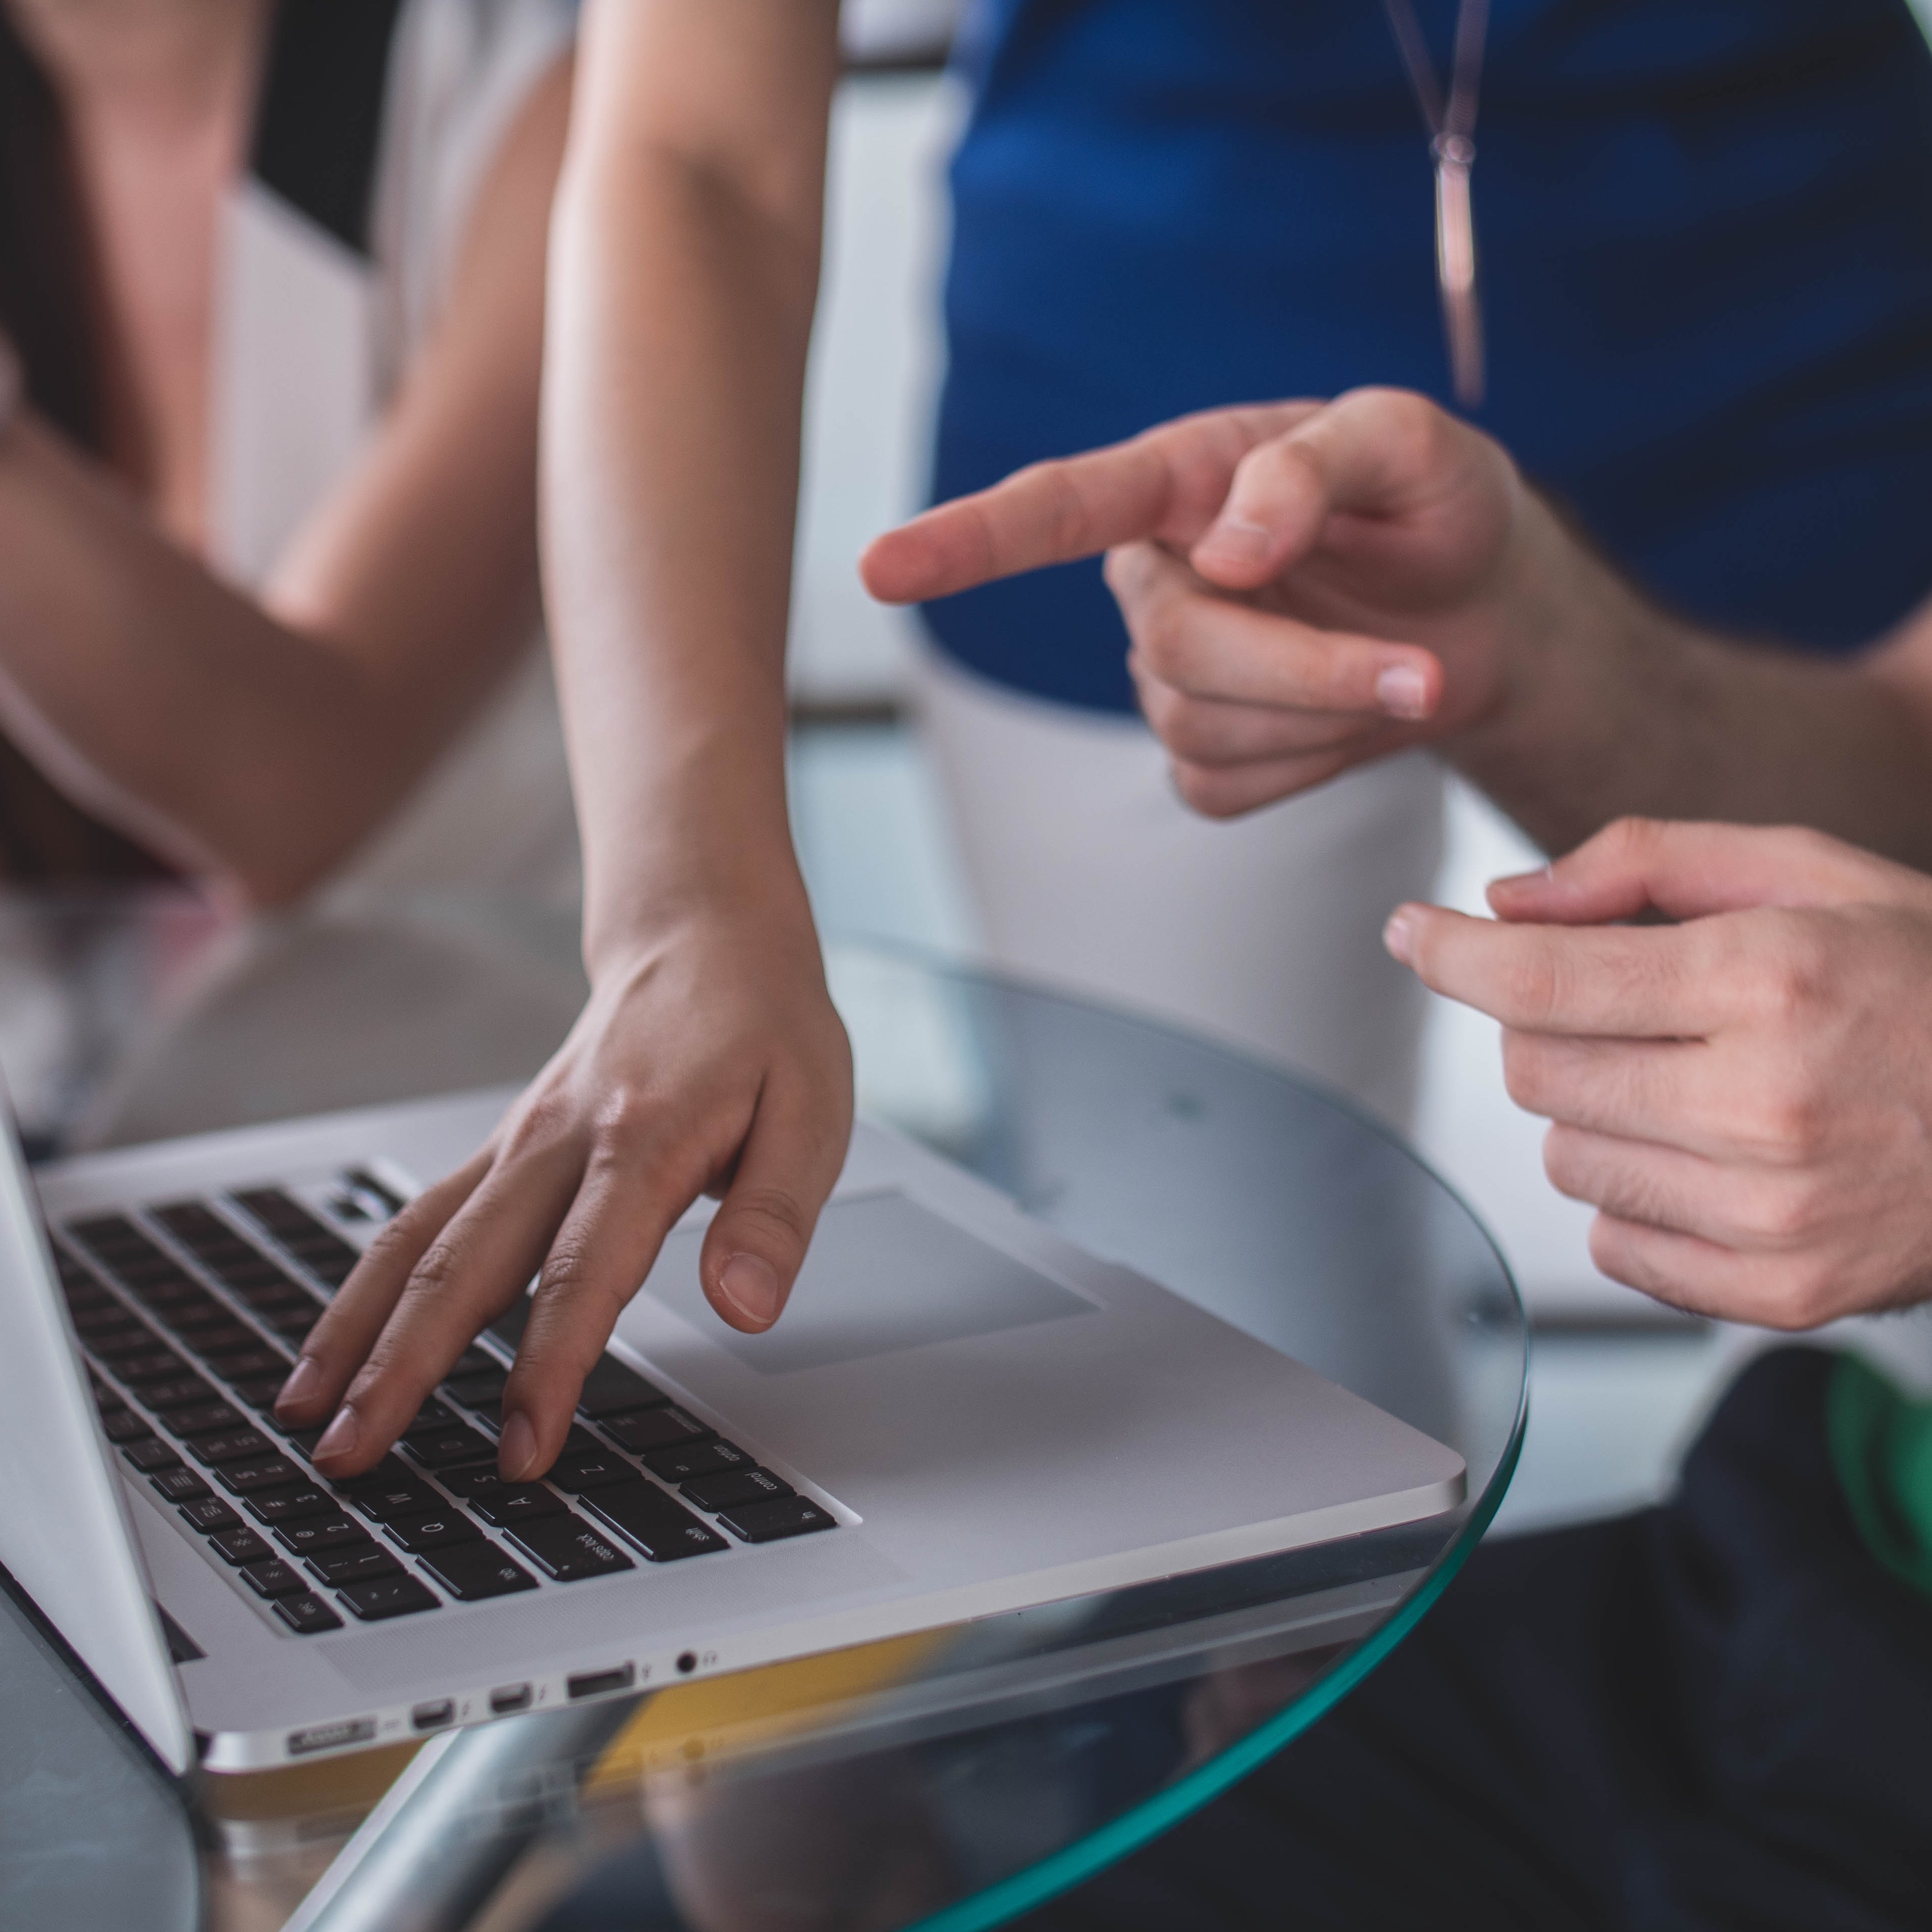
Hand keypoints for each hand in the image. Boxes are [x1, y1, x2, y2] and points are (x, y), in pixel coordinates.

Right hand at [276, 907, 853, 1479]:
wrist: (704, 935)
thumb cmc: (764, 1028)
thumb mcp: (813, 1111)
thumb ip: (775, 1215)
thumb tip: (746, 1309)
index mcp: (644, 1139)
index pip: (584, 1271)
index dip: (549, 1365)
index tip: (522, 1448)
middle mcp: (560, 1141)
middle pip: (464, 1263)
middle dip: (402, 1368)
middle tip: (352, 1456)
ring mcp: (519, 1143)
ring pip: (418, 1241)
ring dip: (359, 1331)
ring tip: (305, 1415)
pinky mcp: (503, 1149)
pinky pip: (421, 1218)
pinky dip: (369, 1285)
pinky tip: (338, 1343)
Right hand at [863, 388, 1550, 816]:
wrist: (1486, 613)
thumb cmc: (1437, 507)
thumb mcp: (1411, 445)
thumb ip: (1316, 466)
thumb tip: (1226, 552)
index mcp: (1180, 482)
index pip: (1054, 509)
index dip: (964, 542)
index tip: (880, 569)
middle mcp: (1156, 578)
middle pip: (1175, 650)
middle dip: (1305, 671)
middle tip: (1422, 672)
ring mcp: (1170, 674)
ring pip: (1199, 728)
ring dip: (1324, 716)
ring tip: (1405, 672)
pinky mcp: (1203, 755)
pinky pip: (1223, 789)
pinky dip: (1310, 768)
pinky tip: (1348, 721)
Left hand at [1384, 817, 1931, 1326]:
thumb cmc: (1924, 981)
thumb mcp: (1807, 871)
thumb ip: (1643, 862)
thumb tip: (1506, 903)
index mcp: (1768, 981)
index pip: (1540, 981)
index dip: (1452, 955)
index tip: (1412, 933)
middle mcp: (1764, 1103)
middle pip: (1535, 1070)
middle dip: (1548, 1026)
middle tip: (1628, 1007)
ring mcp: (1772, 1212)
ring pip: (1566, 1157)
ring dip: (1597, 1112)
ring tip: (1696, 1082)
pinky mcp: (1780, 1291)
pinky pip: (1615, 1245)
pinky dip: (1636, 1199)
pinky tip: (1714, 1157)